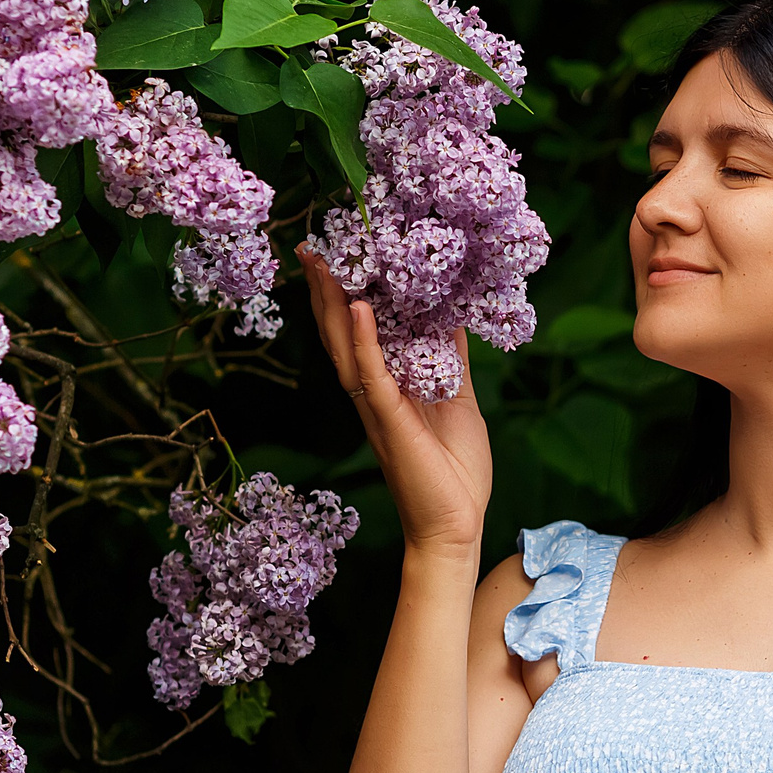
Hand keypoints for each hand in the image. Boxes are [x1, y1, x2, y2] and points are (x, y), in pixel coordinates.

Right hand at [297, 244, 491, 556]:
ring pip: (344, 347)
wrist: (456, 525)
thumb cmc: (455, 470)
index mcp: (388, 387)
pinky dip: (364, 342)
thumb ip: (450, 359)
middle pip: (340, 333)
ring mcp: (376, 406)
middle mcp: (373, 393)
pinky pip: (370, 375)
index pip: (361, 332)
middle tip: (314, 247)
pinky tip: (359, 309)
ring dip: (332, 304)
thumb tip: (454, 315)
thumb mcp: (458, 398)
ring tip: (324, 263)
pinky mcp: (388, 420)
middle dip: (327, 290)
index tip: (343, 255)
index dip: (348, 295)